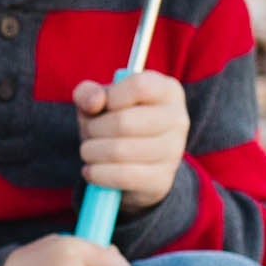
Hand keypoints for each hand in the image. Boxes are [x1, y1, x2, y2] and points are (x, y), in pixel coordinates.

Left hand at [74, 72, 188, 213]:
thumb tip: (94, 102)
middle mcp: (177, 119)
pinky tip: (90, 171)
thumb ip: (88, 93)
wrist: (134, 163)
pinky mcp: (162, 179)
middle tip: (88, 133)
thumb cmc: (114, 122)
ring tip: (88, 151)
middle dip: (93, 129)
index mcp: (167, 90)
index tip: (99, 106)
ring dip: (91, 152)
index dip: (111, 97)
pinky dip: (98, 174)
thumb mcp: (98, 102)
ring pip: (120, 151)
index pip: (139, 87)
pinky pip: (123, 176)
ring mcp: (173, 151)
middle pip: (124, 122)